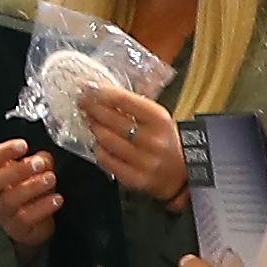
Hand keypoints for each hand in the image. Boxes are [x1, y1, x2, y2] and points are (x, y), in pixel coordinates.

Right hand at [0, 135, 62, 256]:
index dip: (5, 150)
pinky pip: (26, 218)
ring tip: (51, 179)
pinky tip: (56, 199)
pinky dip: (43, 207)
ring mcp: (3, 213)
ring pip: (10, 199)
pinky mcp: (16, 228)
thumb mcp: (35, 174)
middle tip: (39, 164)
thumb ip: (40, 162)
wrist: (31, 227)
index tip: (23, 145)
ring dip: (32, 187)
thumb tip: (44, 159)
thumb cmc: (31, 194)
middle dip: (19, 169)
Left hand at [67, 76, 185, 203]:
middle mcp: (152, 140)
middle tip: (82, 101)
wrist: (184, 174)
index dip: (101, 92)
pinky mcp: (135, 179)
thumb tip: (102, 89)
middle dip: (92, 108)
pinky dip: (98, 149)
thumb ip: (134, 104)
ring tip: (89, 120)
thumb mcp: (158, 117)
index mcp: (159, 119)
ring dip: (94, 127)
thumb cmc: (167, 139)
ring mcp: (143, 161)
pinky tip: (97, 142)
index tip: (87, 88)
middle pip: (112, 119)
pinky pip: (107, 161)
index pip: (123, 100)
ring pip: (106, 140)